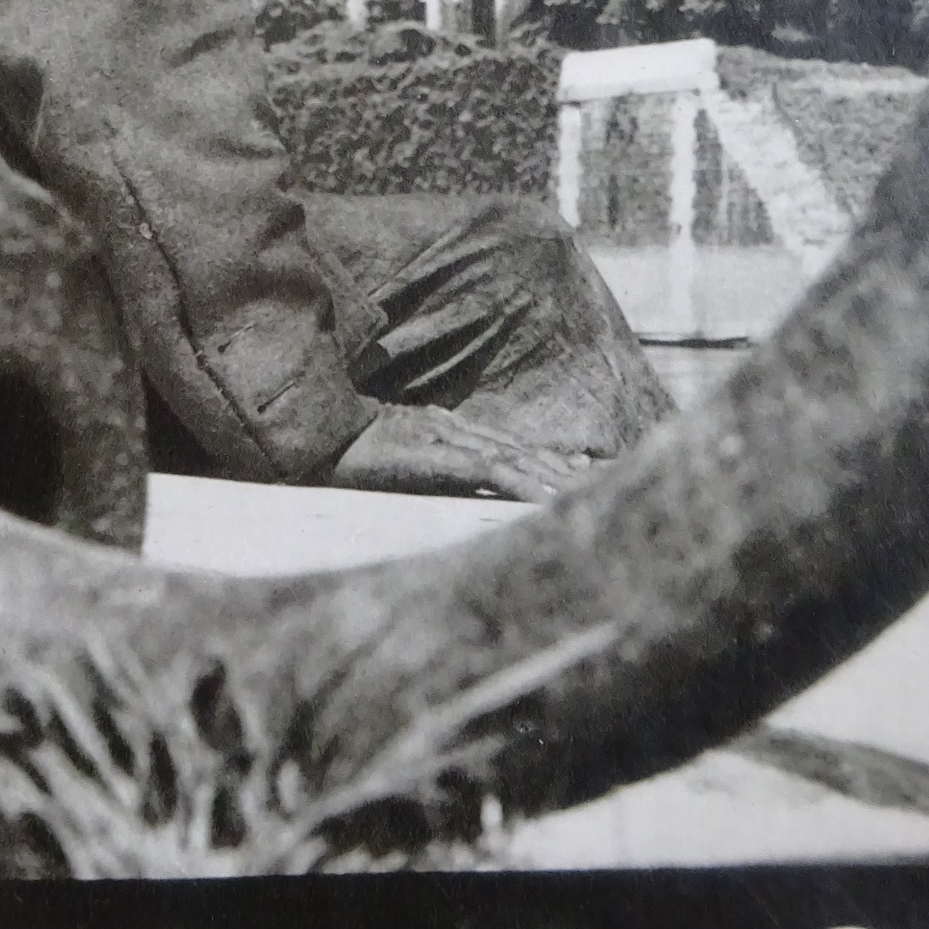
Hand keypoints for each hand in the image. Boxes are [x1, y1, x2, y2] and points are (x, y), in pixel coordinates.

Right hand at [328, 404, 593, 501]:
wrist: (316, 435)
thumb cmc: (344, 451)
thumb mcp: (390, 456)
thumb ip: (422, 462)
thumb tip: (445, 476)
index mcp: (443, 430)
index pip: (507, 445)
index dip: (546, 459)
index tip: (582, 470)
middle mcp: (453, 430)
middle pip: (522, 449)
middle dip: (566, 467)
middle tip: (613, 480)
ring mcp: (448, 440)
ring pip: (517, 457)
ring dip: (557, 477)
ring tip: (594, 493)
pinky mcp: (441, 454)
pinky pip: (492, 469)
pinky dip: (525, 483)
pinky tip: (548, 497)